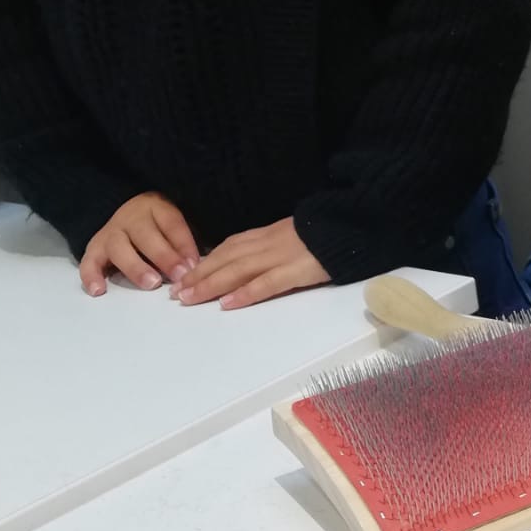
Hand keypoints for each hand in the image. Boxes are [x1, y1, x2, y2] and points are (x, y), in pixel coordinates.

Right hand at [81, 192, 198, 294]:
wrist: (124, 216)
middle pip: (144, 235)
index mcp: (154, 207)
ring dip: (135, 267)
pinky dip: (91, 276)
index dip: (184, 244)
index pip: (171, 223)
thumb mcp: (171, 226)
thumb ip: (182, 244)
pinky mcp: (94, 249)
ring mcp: (110, 233)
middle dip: (163, 256)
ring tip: (151, 283)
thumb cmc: (155, 226)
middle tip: (178, 276)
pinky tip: (99, 290)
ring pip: (119, 248)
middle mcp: (129, 218)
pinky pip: (88, 262)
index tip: (194, 265)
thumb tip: (193, 268)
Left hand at [173, 217, 328, 310]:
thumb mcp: (295, 234)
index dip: (205, 262)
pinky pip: (267, 283)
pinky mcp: (298, 270)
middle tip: (175, 293)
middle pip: (227, 259)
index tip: (185, 276)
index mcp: (269, 234)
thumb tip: (250, 260)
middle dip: (199, 276)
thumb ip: (274, 245)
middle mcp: (269, 243)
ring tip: (189, 299)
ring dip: (211, 284)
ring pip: (238, 270)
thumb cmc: (328, 235)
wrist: (354, 226)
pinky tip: (228, 304)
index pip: (229, 247)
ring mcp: (282, 255)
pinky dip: (246, 294)